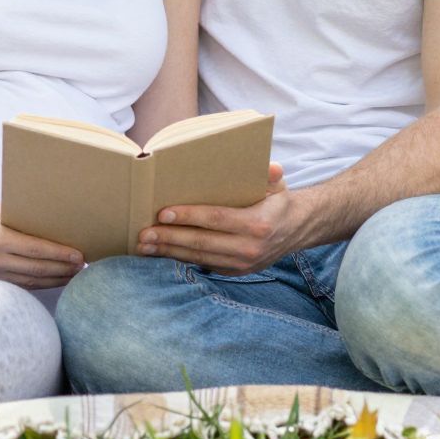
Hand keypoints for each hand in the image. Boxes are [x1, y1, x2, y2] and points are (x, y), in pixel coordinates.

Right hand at [0, 203, 84, 289]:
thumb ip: (22, 218)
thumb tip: (53, 222)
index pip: (36, 250)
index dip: (60, 254)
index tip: (79, 255)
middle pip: (37, 269)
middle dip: (63, 268)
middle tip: (83, 266)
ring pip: (31, 281)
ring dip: (55, 279)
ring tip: (74, 275)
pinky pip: (20, 286)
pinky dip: (40, 284)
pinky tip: (54, 280)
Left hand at [137, 164, 300, 275]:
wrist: (296, 230)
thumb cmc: (278, 202)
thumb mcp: (277, 186)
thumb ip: (271, 176)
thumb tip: (272, 166)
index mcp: (257, 224)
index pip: (216, 219)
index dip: (188, 216)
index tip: (163, 213)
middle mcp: (248, 248)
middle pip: (201, 242)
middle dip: (169, 238)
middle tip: (143, 233)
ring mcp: (241, 263)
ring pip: (198, 257)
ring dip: (168, 251)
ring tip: (144, 245)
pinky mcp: (235, 271)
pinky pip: (203, 264)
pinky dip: (180, 258)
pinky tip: (160, 252)